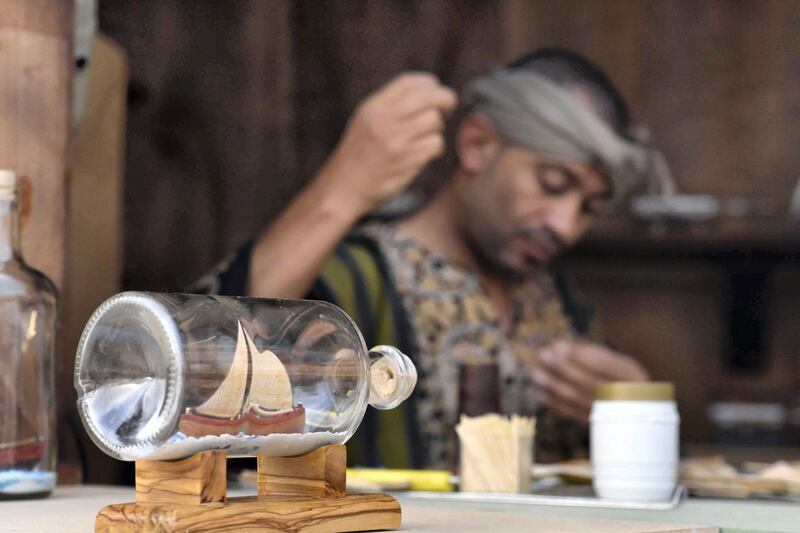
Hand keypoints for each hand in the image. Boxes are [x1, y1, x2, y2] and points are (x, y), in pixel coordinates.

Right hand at [319, 72, 456, 214]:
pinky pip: (435, 145)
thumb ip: (390, 106)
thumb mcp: (364, 121)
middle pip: (428, 98)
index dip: (428, 83)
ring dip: (436, 129)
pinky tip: (424, 153)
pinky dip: (434, 148)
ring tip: (425, 136)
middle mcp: (384, 121)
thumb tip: (428, 92)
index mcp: (373, 108)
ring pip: (434, 121)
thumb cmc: (358, 155)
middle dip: (446, 99)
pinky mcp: (407, 162)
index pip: (408, 83)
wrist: (343, 189)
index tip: (435, 89)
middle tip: (449, 107)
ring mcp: (396, 142)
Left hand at [532, 339, 648, 422]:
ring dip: (555, 386)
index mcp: (633, 375)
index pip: (605, 363)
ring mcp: (611, 412)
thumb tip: (560, 346)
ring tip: (536, 375)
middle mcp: (626, 395)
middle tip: (543, 355)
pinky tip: (542, 394)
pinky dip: (557, 404)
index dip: (580, 354)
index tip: (559, 344)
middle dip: (563, 367)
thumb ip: (590, 352)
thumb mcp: (614, 359)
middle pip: (590, 381)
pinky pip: (574, 414)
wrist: (637, 410)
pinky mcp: (598, 424)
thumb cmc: (619, 377)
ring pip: (580, 399)